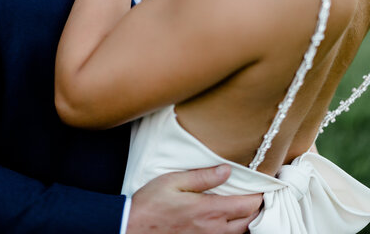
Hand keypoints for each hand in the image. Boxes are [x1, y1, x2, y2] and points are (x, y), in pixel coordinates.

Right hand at [127, 165, 261, 233]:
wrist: (132, 228)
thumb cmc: (151, 203)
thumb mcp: (174, 181)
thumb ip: (203, 176)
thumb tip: (227, 169)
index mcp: (208, 210)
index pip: (247, 205)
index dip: (260, 195)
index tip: (265, 184)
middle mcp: (213, 229)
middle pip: (248, 222)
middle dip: (257, 208)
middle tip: (260, 193)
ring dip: (248, 220)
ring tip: (249, 206)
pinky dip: (234, 231)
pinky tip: (230, 220)